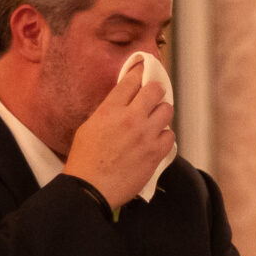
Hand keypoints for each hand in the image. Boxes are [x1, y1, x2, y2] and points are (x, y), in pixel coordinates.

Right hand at [62, 66, 174, 208]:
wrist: (90, 188)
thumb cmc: (85, 160)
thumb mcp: (89, 127)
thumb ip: (108, 111)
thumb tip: (123, 102)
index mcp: (110, 110)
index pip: (131, 80)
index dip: (139, 71)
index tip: (144, 67)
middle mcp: (130, 118)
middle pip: (155, 90)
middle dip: (155, 90)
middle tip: (153, 95)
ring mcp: (145, 135)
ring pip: (167, 110)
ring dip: (162, 112)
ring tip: (154, 119)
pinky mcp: (155, 152)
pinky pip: (170, 135)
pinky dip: (164, 135)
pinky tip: (156, 139)